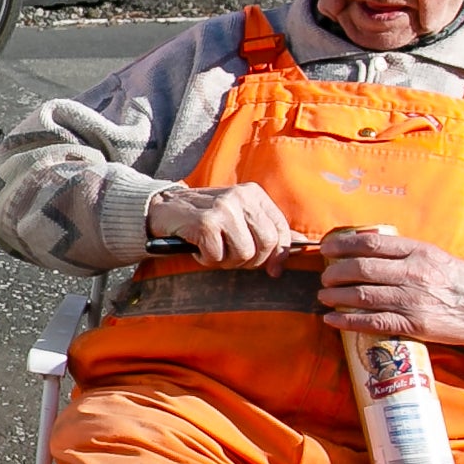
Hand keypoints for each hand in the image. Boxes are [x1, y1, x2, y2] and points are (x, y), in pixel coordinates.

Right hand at [146, 182, 301, 269]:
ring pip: (244, 253)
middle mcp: (241, 197)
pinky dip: (206, 260)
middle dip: (251, 261)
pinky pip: (218, 257)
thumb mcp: (238, 216)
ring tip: (213, 251)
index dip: (280, 254)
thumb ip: (266, 227)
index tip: (274, 270)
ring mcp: (223, 208)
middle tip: (232, 259)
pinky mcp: (205, 222)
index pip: (281, 229)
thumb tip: (302, 244)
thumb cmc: (203, 216)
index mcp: (254, 194)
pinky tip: (198, 248)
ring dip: (226, 261)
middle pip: (266, 244)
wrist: (162, 209)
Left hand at [315, 228, 463, 359]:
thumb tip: (372, 251)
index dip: (343, 245)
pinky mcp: (413, 325)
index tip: (326, 248)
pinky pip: (372, 322)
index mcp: (420, 252)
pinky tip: (332, 319)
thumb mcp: (440, 258)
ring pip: (362, 295)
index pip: (372, 244)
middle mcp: (414, 273)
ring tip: (324, 296)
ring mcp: (412, 300)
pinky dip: (347, 321)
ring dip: (336, 296)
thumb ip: (409, 255)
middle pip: (361, 269)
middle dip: (335, 272)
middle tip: (324, 276)